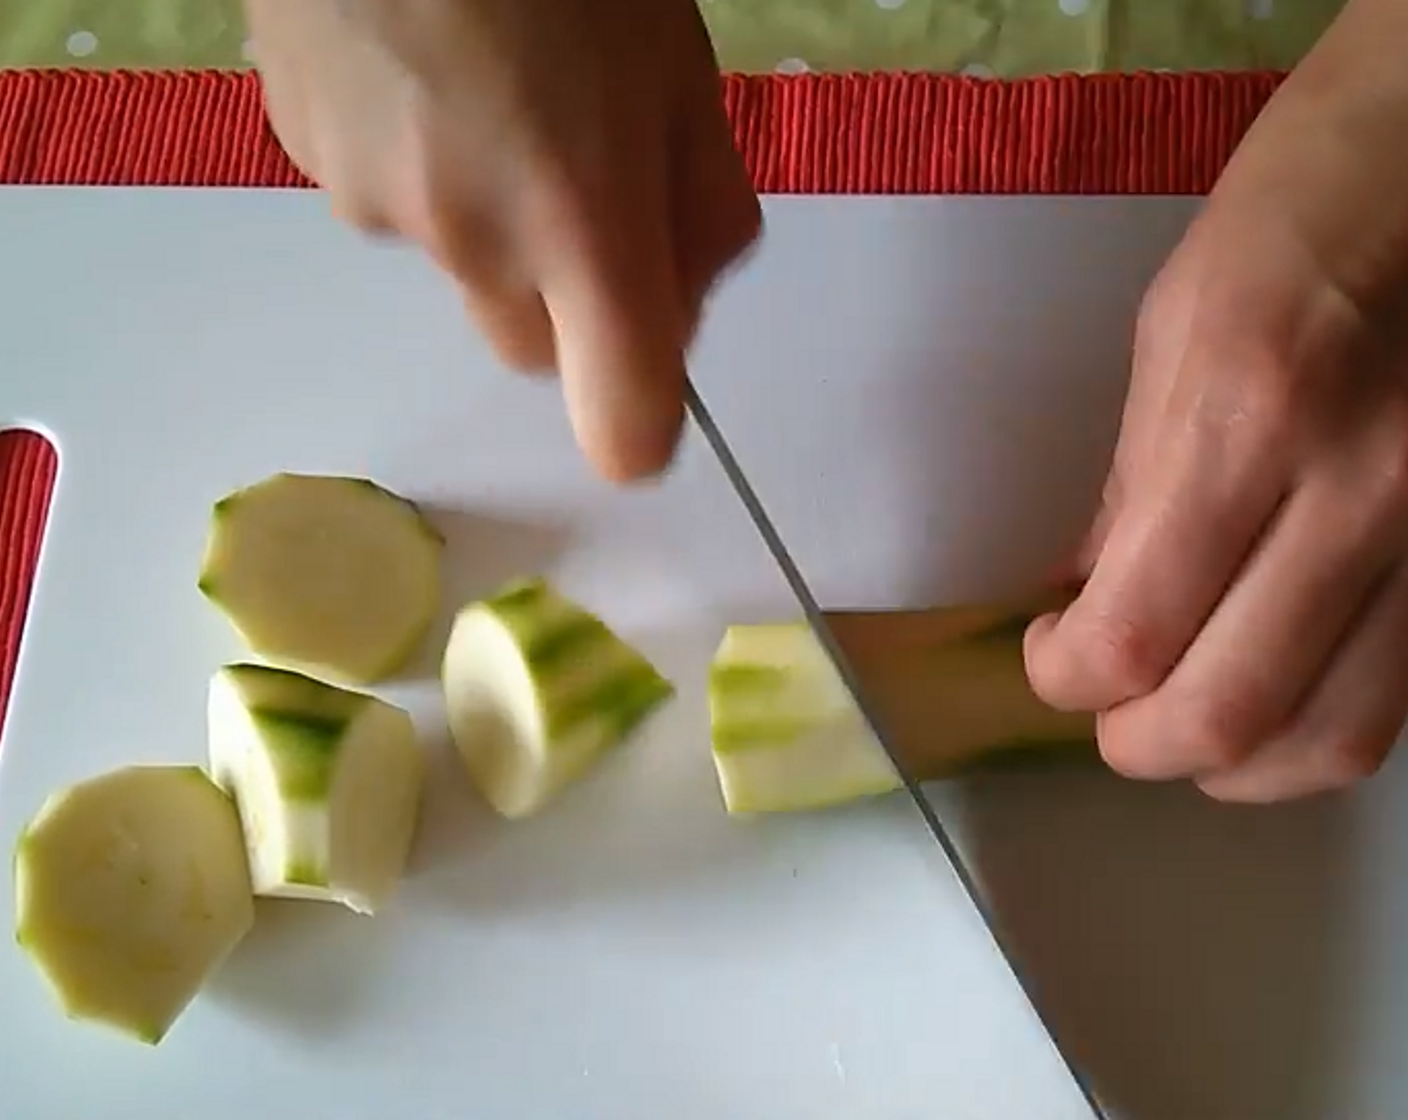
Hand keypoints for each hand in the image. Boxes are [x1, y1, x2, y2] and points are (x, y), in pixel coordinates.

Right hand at [243, 0, 760, 481]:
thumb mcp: (682, 70)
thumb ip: (702, 212)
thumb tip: (682, 303)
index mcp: (584, 223)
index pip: (622, 425)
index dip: (641, 425)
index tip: (649, 380)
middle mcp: (474, 243)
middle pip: (533, 349)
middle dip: (566, 297)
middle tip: (580, 175)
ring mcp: (377, 206)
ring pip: (457, 265)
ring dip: (487, 215)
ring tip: (490, 84)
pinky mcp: (311, 158)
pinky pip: (388, 201)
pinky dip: (417, 160)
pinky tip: (422, 63)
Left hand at [1024, 0, 1407, 802]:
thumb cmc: (1291, 221)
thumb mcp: (1171, 337)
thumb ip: (1133, 489)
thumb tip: (1088, 599)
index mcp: (1247, 419)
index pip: (1133, 632)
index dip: (1067, 677)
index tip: (1049, 658)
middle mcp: (1358, 491)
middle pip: (1230, 713)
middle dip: (1138, 744)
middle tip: (1107, 716)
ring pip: (1334, 738)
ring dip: (1234, 763)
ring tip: (1184, 732)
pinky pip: (1398, 697)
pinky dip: (1317, 728)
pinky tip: (1273, 696)